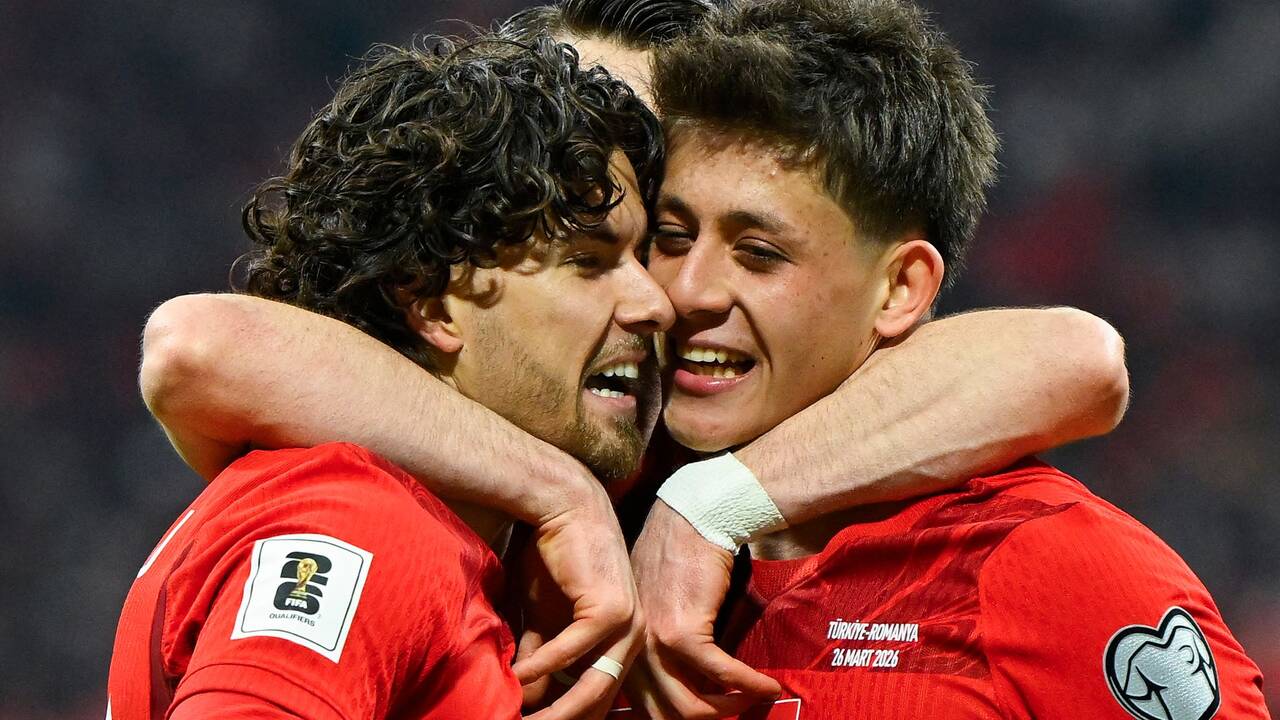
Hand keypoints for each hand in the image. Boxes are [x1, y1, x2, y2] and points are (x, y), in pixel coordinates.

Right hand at [513, 480, 642, 719]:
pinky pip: (573, 651)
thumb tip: (523, 695)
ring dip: (554, 709)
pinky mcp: (610, 609)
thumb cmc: (554, 558)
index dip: (568, 715)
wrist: (564, 507)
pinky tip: (516, 676)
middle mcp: (633, 638)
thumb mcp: (544, 619)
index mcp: (623, 643)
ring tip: (520, 719)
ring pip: (592, 686)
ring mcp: (627, 624)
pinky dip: (542, 666)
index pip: (600, 698)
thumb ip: (539, 656)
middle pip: (599, 700)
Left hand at [629, 500, 780, 718]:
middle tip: (737, 710)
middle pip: (666, 713)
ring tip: (754, 699)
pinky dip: (748, 684)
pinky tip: (769, 686)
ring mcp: (654, 643)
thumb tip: (695, 685)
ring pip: (691, 706)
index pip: (643, 705)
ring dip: (729, 707)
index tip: (712, 711)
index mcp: (623, 647)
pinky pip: (720, 674)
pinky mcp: (683, 632)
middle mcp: (631, 650)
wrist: (692, 519)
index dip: (678, 717)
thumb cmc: (681, 559)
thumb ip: (663, 646)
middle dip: (707, 718)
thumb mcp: (657, 608)